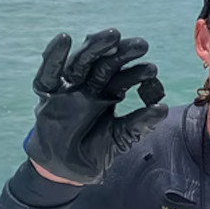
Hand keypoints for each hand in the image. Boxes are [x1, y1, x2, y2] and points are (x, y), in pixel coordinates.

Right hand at [24, 28, 167, 183]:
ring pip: (81, 62)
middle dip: (122, 53)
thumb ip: (138, 124)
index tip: (152, 69)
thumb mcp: (120, 139)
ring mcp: (69, 88)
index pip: (123, 78)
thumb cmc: (94, 153)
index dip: (137, 72)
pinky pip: (48, 74)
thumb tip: (163, 108)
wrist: (65, 172)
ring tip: (112, 36)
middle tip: (141, 44)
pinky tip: (63, 39)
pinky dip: (53, 57)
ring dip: (95, 47)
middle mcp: (90, 86)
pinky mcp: (47, 95)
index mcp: (108, 94)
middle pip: (105, 64)